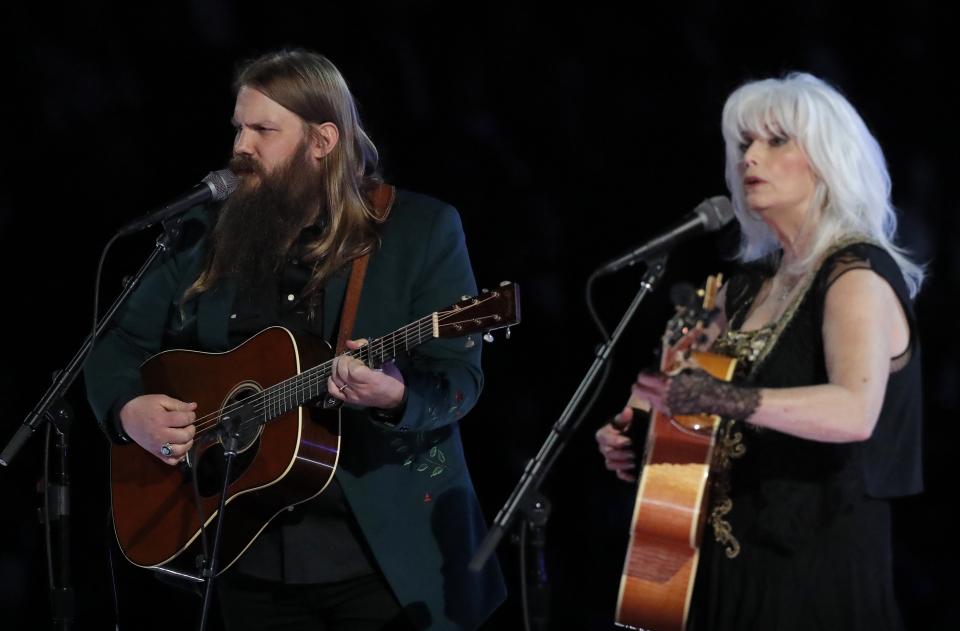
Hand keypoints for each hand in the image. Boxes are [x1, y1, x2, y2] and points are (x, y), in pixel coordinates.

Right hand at [119, 394, 196, 464]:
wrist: (126, 417)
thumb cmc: (144, 406)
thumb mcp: (161, 400)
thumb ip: (178, 404)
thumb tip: (194, 406)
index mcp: (161, 420)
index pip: (185, 420)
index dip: (191, 415)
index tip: (189, 414)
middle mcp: (160, 435)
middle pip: (185, 436)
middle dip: (191, 429)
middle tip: (187, 425)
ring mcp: (157, 446)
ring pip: (180, 451)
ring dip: (188, 443)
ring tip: (184, 436)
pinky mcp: (155, 454)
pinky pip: (172, 461)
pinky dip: (179, 456)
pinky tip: (179, 446)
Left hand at [327, 339, 405, 409]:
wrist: (395, 398)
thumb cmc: (393, 378)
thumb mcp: (386, 360)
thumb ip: (367, 348)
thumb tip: (349, 343)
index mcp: (373, 380)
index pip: (353, 369)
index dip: (353, 361)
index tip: (359, 359)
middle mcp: (361, 390)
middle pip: (342, 373)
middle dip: (342, 361)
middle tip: (349, 358)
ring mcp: (354, 396)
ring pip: (336, 380)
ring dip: (336, 368)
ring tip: (343, 363)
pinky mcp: (349, 400)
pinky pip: (334, 391)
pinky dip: (331, 381)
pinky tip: (337, 375)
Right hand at [595, 406, 636, 481]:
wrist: (638, 432)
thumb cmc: (631, 424)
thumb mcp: (628, 418)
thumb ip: (625, 416)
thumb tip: (627, 411)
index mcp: (605, 433)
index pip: (603, 438)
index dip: (614, 441)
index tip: (628, 441)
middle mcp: (605, 447)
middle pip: (607, 453)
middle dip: (620, 454)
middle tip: (633, 453)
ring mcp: (612, 458)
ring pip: (610, 464)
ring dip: (622, 464)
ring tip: (634, 462)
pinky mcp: (620, 468)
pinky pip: (619, 474)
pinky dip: (625, 476)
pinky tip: (634, 475)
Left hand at [633, 369, 760, 419]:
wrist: (714, 398)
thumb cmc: (702, 379)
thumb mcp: (689, 365)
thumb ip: (678, 360)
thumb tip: (673, 353)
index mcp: (665, 381)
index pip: (642, 377)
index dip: (644, 373)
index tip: (648, 370)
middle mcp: (662, 395)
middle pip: (637, 390)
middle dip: (639, 384)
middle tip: (645, 380)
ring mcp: (664, 406)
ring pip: (644, 399)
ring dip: (646, 392)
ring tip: (654, 387)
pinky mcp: (669, 413)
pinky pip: (654, 405)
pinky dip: (655, 400)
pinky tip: (663, 395)